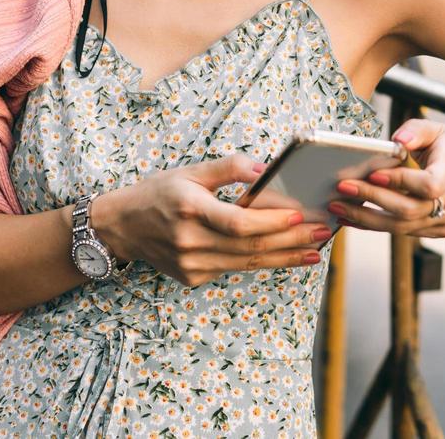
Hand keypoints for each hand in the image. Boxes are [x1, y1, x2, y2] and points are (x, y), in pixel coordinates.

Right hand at [96, 152, 334, 287]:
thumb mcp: (191, 171)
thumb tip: (267, 169)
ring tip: (314, 249)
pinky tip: (285, 255)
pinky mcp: (193, 277)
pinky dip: (262, 262)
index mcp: (189, 209)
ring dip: (285, 257)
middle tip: (322, 232)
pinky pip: (233, 268)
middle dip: (291, 240)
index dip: (270, 221)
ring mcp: (191, 264)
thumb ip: (230, 167)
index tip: (299, 214)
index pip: (237, 222)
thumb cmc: (159, 193)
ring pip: (247, 263)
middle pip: (250, 247)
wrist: (121, 227)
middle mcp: (190, 241)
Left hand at [326, 120, 444, 237]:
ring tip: (339, 207)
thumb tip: (395, 142)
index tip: (372, 174)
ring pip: (403, 227)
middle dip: (372, 200)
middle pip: (409, 210)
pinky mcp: (440, 230)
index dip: (400, 182)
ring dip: (367, 218)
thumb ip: (415, 131)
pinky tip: (355, 217)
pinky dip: (377, 226)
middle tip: (341, 189)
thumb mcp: (436, 128)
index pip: (428, 185)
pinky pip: (405, 232)